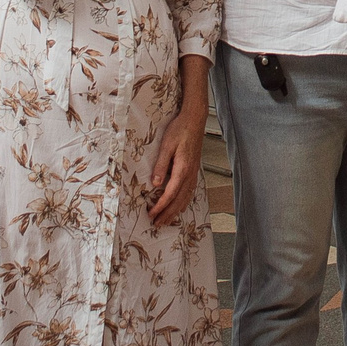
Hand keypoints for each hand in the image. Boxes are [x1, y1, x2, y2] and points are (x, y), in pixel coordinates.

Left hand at [148, 104, 206, 224]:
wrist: (194, 120)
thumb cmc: (180, 130)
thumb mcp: (166, 146)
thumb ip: (160, 165)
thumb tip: (155, 184)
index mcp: (183, 169)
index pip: (170, 194)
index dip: (161, 207)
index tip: (152, 214)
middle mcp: (190, 174)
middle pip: (179, 200)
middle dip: (168, 214)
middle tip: (157, 224)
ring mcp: (194, 173)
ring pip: (185, 198)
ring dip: (176, 211)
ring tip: (167, 221)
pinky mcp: (194, 170)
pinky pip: (189, 192)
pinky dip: (183, 202)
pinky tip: (180, 206)